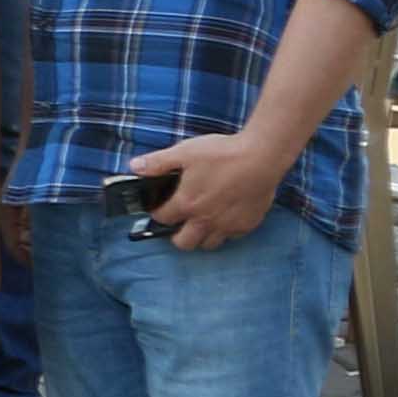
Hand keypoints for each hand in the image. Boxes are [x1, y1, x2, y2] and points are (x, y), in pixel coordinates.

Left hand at [124, 128, 294, 255]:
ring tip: (201, 221)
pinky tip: (224, 217)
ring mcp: (228, 226)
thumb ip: (157, 162)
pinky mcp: (247, 224)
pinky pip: (232, 237)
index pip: (162, 219)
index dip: (157, 212)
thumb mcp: (184, 152)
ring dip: (201, 236)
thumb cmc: (223, 154)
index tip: (160, 207)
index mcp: (186, 204)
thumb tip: (134, 166)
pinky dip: (225, 231)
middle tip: (180, 221)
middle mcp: (205, 221)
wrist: (262, 157)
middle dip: (176, 235)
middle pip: (183, 243)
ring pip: (209, 244)